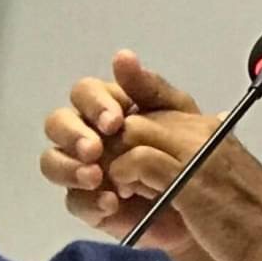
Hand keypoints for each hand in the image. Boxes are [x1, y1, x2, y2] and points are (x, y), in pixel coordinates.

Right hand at [40, 50, 202, 256]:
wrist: (209, 197)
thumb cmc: (191, 148)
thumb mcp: (180, 113)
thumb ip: (149, 86)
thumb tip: (122, 56)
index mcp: (108, 107)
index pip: (85, 93)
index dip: (94, 104)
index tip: (114, 121)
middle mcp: (88, 134)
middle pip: (58, 124)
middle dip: (72, 134)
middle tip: (94, 149)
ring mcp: (83, 169)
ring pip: (52, 161)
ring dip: (68, 167)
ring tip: (95, 177)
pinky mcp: (88, 204)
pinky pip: (73, 201)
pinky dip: (87, 202)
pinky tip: (110, 203)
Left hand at [111, 109, 261, 260]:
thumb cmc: (258, 224)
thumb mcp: (226, 180)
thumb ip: (200, 161)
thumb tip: (162, 163)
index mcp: (213, 130)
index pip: (163, 96)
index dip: (136, 94)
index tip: (117, 105)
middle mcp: (206, 132)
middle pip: (140, 114)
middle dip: (116, 142)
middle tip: (112, 173)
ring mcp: (199, 152)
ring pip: (134, 131)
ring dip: (116, 159)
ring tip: (121, 188)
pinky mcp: (190, 179)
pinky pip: (138, 160)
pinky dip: (123, 176)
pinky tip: (126, 197)